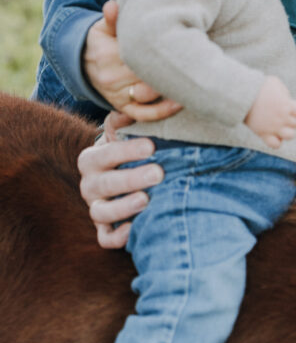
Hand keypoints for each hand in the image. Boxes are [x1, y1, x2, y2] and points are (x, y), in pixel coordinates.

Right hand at [77, 110, 163, 248]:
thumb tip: (142, 104)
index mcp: (92, 158)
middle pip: (105, 184)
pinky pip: (105, 238)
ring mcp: (95, 208)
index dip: (127, 150)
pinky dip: (118, 237)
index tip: (152, 146)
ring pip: (101, 213)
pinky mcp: (104, 229)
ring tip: (147, 200)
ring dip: (123, 208)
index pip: (106, 154)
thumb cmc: (132, 148)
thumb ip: (130, 118)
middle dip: (132, 179)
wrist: (124, 172)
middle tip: (159, 173)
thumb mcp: (128, 130)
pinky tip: (136, 228)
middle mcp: (89, 184)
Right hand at [84, 0, 182, 120]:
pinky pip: (142, 114)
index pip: (138, 56)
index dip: (162, 52)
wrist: (83, 63)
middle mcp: (112, 78)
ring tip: (191, 81)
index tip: (182, 46)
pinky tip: (179, 103)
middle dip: (169, 71)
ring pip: (147, 95)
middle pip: (146, 76)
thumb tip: (112, 6)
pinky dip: (161, 112)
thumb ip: (112, 19)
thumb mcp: (104, 28)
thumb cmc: (102, 41)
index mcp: (109, 55)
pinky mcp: (122, 107)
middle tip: (195, 64)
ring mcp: (117, 95)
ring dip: (169, 90)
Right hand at [244, 75, 295, 148]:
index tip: (287, 106)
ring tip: (279, 126)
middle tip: (279, 114)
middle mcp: (283, 118)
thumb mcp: (275, 82)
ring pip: (290, 135)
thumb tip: (287, 100)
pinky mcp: (263, 134)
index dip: (295, 109)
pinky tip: (271, 134)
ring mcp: (274, 127)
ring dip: (286, 131)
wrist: (242, 96)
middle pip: (295, 123)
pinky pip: (276, 145)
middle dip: (289, 119)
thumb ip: (284, 92)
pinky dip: (276, 141)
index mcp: (287, 105)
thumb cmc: (258, 86)